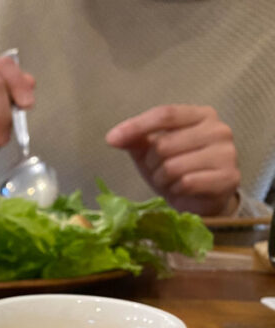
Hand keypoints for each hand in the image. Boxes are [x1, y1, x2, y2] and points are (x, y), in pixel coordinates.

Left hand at [105, 105, 240, 215]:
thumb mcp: (152, 151)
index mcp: (200, 115)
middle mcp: (218, 130)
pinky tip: (181, 190)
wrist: (202, 199)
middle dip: (152, 163)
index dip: (136, 126)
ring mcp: (227, 153)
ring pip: (173, 166)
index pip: (165, 114)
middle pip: (165, 144)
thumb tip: (114, 137)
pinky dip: (176, 190)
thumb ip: (136, 139)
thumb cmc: (177, 170)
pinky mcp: (228, 177)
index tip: (112, 139)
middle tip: (157, 171)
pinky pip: (186, 183)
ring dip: (162, 179)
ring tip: (169, 181)